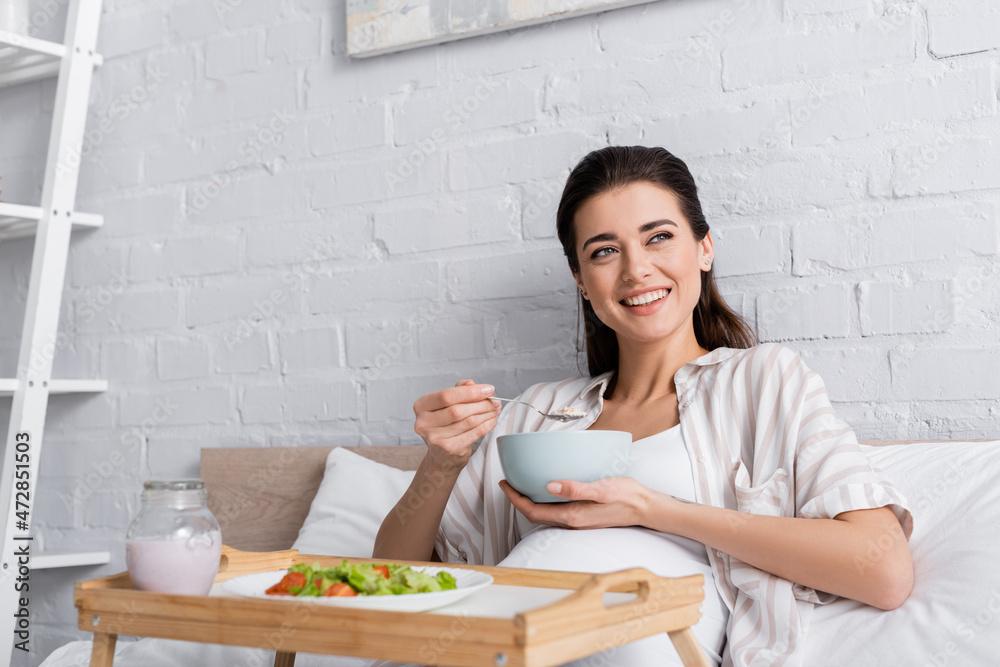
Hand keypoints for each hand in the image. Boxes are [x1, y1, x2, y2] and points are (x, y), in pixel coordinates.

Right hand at [413, 379, 501, 472]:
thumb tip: (472, 384)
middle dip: (481, 404)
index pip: (447, 395)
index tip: (488, 389)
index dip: (470, 392)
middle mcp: (424, 423)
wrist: (441, 454)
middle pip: (458, 410)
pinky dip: (487, 425)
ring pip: (468, 422)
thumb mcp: (447, 403)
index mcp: (422, 406)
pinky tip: (492, 420)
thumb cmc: (445, 424)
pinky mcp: (449, 449)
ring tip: (495, 409)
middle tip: (495, 401)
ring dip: (486, 414)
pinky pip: (474, 434)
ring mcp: (436, 438)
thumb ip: (459, 390)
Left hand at [498, 476, 653, 529]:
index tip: (504, 483)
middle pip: (535, 513)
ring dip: (530, 500)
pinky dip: (544, 500)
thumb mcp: (602, 488)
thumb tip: (549, 485)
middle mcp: (571, 521)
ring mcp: (577, 520)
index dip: (515, 499)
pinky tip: (547, 487)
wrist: (647, 508)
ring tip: (523, 483)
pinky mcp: (583, 515)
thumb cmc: (627, 497)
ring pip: (544, 513)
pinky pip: (556, 510)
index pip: (532, 511)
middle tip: (509, 482)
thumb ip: (576, 488)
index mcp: (572, 516)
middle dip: (518, 499)